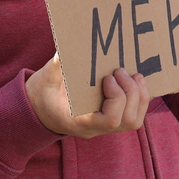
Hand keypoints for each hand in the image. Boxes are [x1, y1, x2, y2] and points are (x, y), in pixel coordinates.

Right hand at [25, 54, 149, 137]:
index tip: (109, 77)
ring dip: (140, 96)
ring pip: (133, 121)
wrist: (37, 109)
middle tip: (120, 71)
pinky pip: (133, 115)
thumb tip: (65, 49)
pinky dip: (140, 98)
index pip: (110, 121)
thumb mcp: (45, 79)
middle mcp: (94, 128)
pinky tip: (136, 81)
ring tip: (135, 75)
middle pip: (126, 120)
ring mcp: (103, 126)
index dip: (117, 98)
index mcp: (78, 122)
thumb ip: (56, 66)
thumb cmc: (42, 93)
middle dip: (131, 92)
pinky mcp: (110, 119)